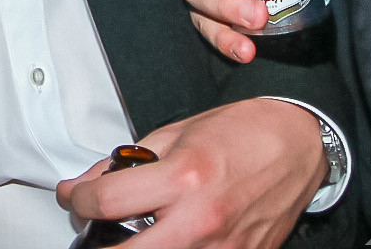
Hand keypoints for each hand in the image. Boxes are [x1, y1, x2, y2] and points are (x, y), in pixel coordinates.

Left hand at [59, 98, 326, 248]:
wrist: (297, 145)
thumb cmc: (242, 133)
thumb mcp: (175, 133)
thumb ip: (128, 161)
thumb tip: (91, 182)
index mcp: (183, 177)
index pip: (107, 202)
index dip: (77, 199)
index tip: (73, 196)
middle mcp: (201, 218)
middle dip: (99, 240)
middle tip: (93, 225)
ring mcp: (222, 247)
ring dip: (135, 247)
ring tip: (132, 232)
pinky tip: (167, 236)